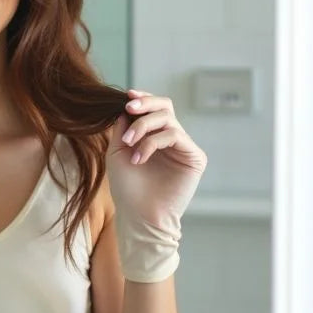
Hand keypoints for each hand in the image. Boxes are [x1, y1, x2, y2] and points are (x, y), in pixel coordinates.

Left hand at [106, 89, 207, 281]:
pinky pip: (175, 135)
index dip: (143, 98)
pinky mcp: (194, 157)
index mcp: (154, 136)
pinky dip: (153, 142)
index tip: (126, 96)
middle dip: (146, 104)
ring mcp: (184, 148)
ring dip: (143, 127)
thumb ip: (123, 128)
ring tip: (129, 145)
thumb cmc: (127, 187)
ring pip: (168, 120)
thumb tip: (126, 105)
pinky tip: (139, 157)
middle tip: (129, 107)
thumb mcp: (117, 152)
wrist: (138, 215)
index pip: (154, 109)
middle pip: (165, 107)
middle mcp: (171, 139)